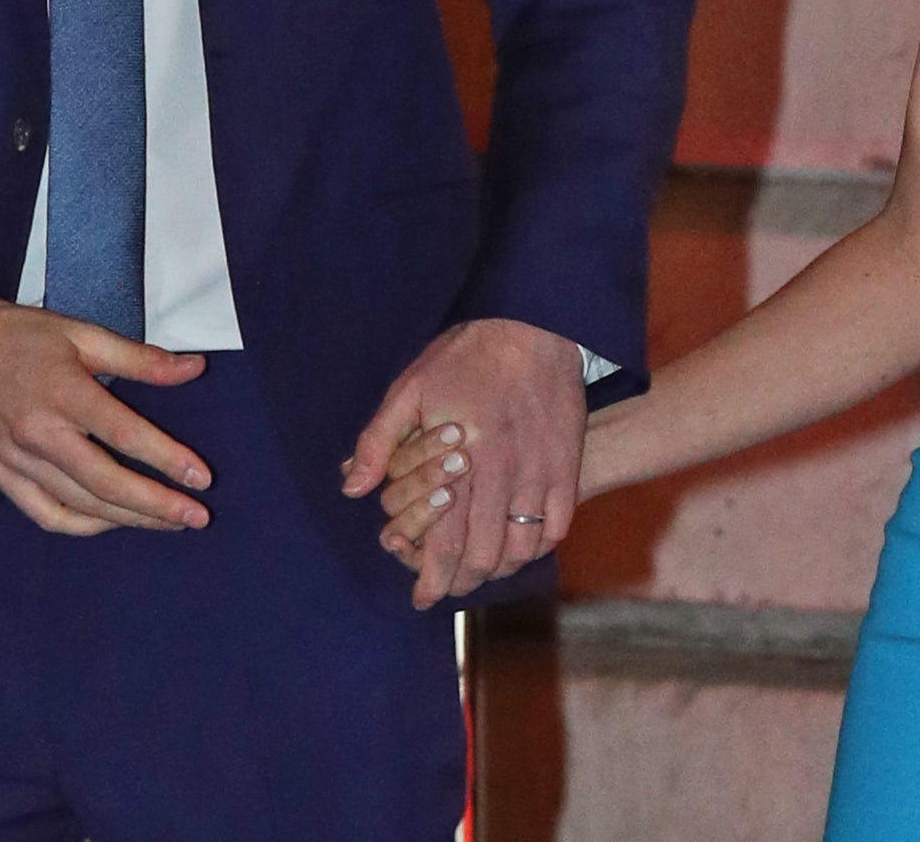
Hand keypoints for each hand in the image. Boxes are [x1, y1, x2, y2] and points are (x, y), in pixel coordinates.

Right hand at [0, 296, 213, 536]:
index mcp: (65, 393)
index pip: (126, 436)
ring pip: (80, 505)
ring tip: (167, 521)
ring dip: (128, 519)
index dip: (167, 460)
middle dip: (157, 505)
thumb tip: (195, 368)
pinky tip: (112, 523)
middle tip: (197, 516)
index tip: (201, 478)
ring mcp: (17, 461)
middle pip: (106, 483)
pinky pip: (46, 515)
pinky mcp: (0, 476)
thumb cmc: (20, 337)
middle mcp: (41, 434)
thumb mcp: (83, 334)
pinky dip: (83, 526)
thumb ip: (140, 358)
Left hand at [341, 319, 584, 608]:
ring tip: (481, 567)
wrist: (535, 323)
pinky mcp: (566, 464)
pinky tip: (518, 543)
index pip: (446, 541)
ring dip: (499, 566)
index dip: (433, 579)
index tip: (424, 598)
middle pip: (484, 555)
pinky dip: (536, 544)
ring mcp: (540, 471)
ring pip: (523, 548)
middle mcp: (504, 473)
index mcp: (462, 458)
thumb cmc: (466, 355)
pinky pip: (557, 525)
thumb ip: (379, 440)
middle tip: (449, 585)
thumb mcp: (410, 386)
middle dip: (462, 581)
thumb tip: (353, 489)